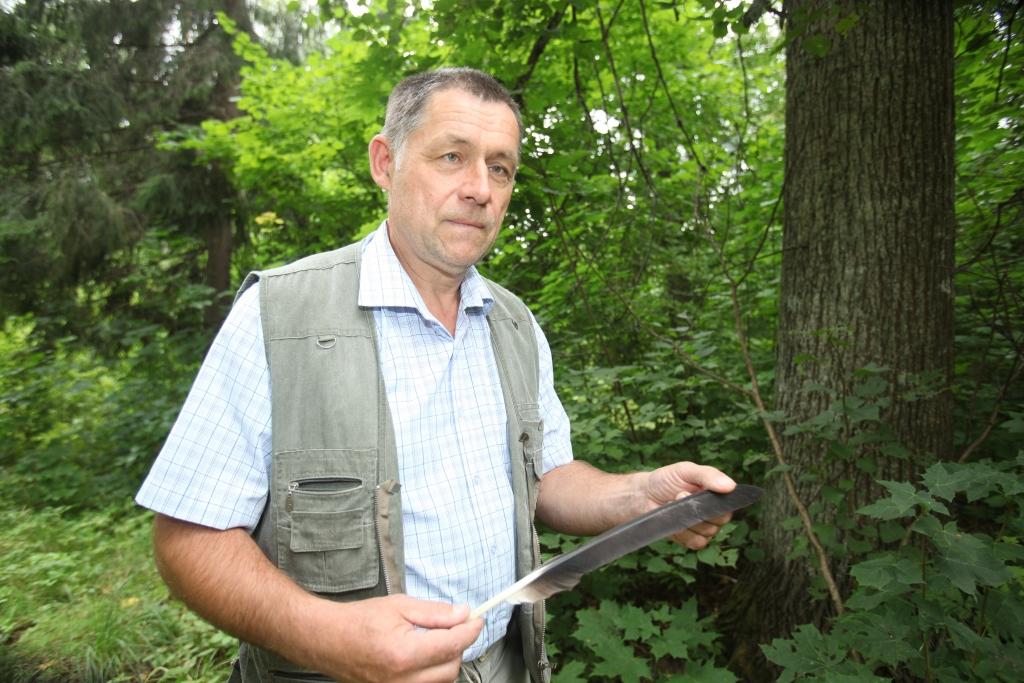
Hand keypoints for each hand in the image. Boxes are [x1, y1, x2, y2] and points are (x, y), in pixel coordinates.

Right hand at [311, 595, 482, 682]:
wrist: (328, 639)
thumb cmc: (359, 621)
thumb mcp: (399, 606)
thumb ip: (435, 612)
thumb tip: (463, 614)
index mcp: (404, 653)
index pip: (452, 644)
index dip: (470, 630)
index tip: (476, 620)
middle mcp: (402, 679)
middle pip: (451, 667)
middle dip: (457, 645)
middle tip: (453, 626)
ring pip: (441, 681)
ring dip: (446, 660)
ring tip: (434, 640)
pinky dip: (432, 673)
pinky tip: (424, 656)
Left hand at [643, 462, 735, 549]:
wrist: (644, 496)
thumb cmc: (666, 480)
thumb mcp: (686, 470)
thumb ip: (708, 475)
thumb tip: (731, 486)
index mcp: (716, 494)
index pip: (730, 503)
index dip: (716, 500)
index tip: (699, 491)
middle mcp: (713, 512)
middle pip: (721, 519)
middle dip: (699, 508)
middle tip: (681, 495)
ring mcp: (704, 527)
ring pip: (709, 531)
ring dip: (688, 519)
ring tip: (674, 506)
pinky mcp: (692, 539)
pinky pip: (697, 542)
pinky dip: (684, 532)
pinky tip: (673, 521)